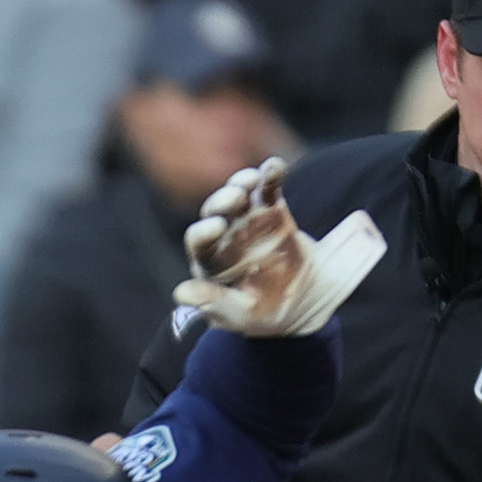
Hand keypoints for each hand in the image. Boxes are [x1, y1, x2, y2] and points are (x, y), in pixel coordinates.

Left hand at [173, 160, 386, 339]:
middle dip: (222, 201)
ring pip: (238, 193)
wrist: (302, 301)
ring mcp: (247, 220)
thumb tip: (180, 294)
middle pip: (215, 211)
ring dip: (242, 182)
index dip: (203, 233)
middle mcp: (225, 236)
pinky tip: (275, 167)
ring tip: (252, 180)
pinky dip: (270, 173)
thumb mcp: (239, 314)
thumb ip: (212, 302)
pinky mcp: (271, 209)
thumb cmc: (262, 313)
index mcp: (210, 262)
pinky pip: (268, 186)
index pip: (198, 242)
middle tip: (236, 197)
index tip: (217, 227)